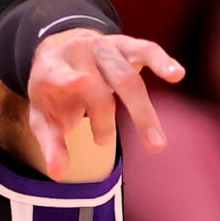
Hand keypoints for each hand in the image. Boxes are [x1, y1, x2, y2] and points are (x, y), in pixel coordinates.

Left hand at [28, 29, 183, 178]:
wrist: (62, 49)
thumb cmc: (53, 91)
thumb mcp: (42, 115)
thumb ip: (51, 143)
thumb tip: (58, 175)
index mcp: (51, 67)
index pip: (58, 74)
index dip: (68, 78)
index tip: (81, 82)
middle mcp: (78, 52)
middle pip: (98, 88)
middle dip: (103, 118)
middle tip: (104, 144)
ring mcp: (104, 47)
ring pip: (127, 78)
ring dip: (142, 111)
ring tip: (156, 143)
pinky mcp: (126, 45)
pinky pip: (146, 51)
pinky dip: (161, 62)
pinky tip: (176, 74)